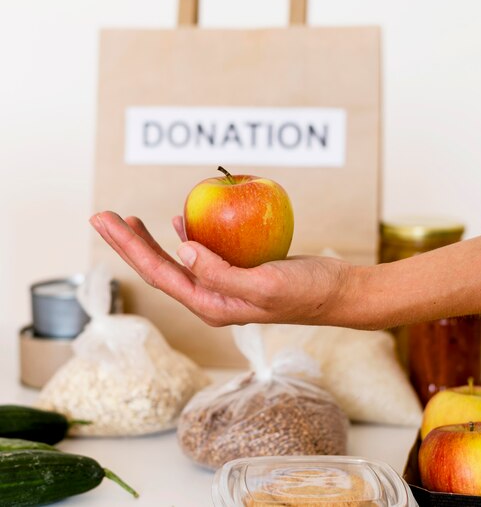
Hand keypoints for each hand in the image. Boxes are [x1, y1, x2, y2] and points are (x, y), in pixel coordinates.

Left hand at [89, 212, 357, 326]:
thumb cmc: (308, 291)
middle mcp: (212, 298)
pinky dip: (186, 237)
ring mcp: (225, 286)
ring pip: (177, 262)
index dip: (128, 247)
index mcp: (212, 304)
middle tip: (102, 216)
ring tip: (128, 221)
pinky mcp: (238, 273)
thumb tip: (182, 250)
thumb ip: (221, 273)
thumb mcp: (266, 284)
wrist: (338, 293)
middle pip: (159, 268)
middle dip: (128, 244)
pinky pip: (202, 255)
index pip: (159, 273)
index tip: (105, 220)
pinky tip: (178, 224)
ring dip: (151, 242)